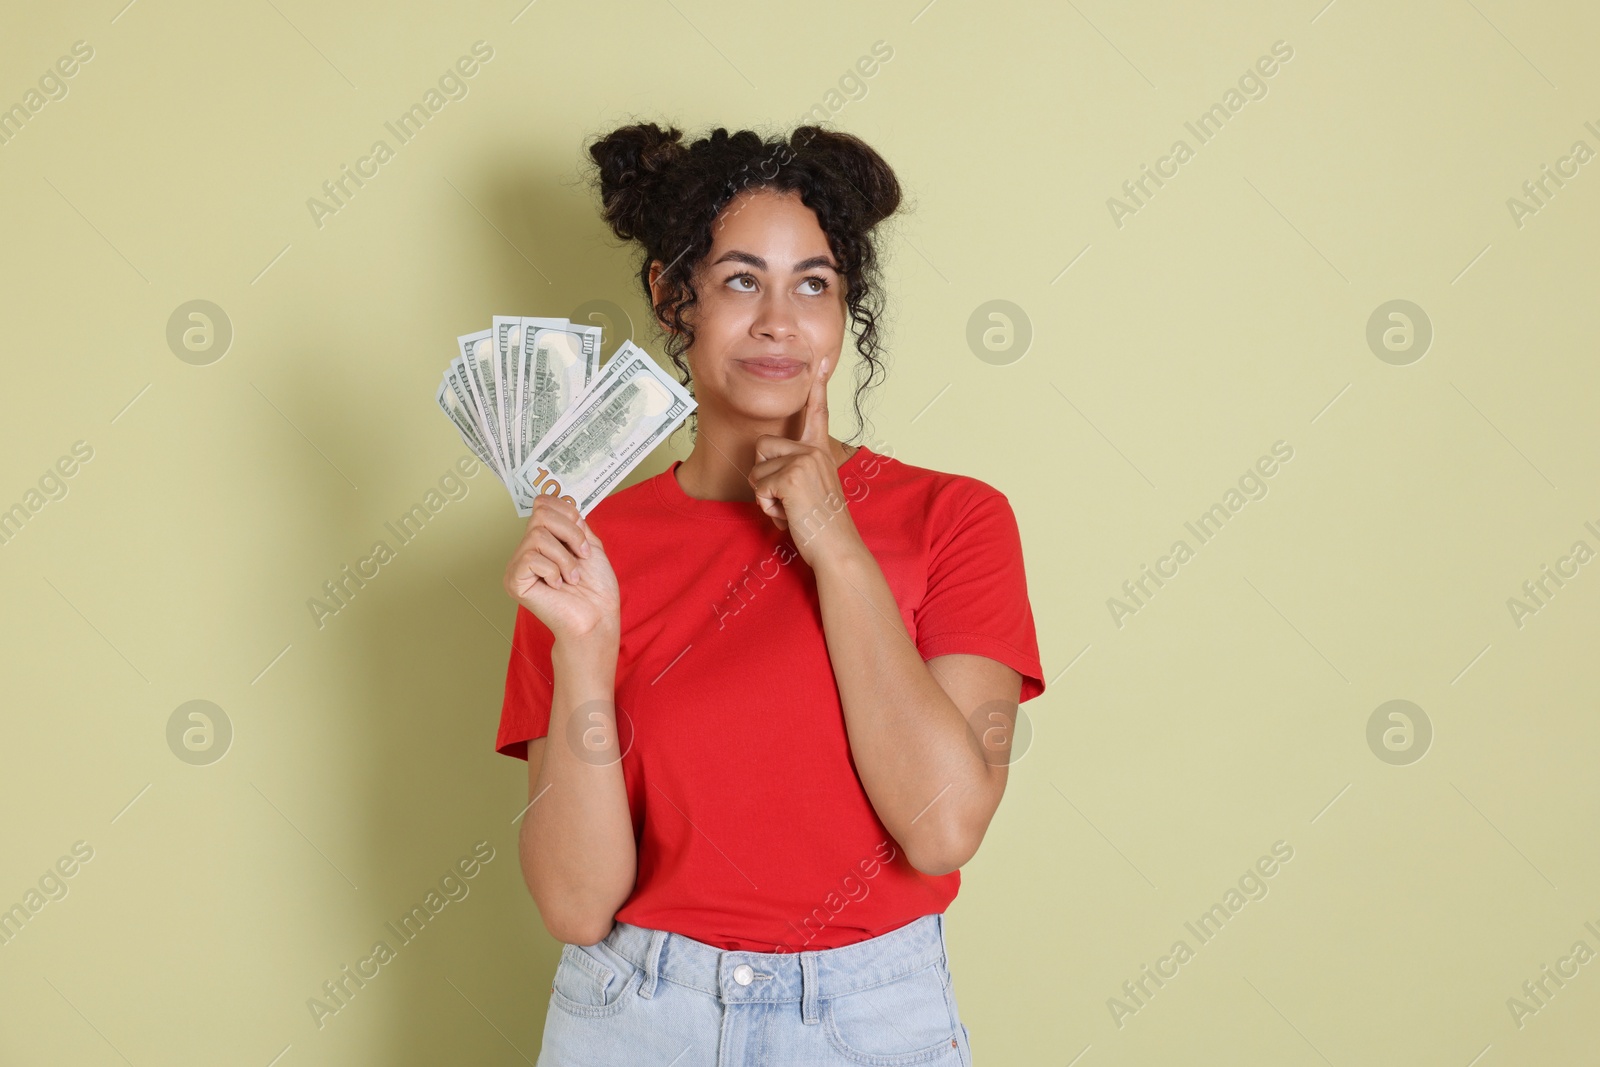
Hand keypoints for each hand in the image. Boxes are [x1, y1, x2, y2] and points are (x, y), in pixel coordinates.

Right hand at [503, 496, 619, 647]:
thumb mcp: (590, 545)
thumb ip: (574, 524)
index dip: (566, 512)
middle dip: (570, 533)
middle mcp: (526, 550)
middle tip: (582, 557)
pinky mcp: (514, 581)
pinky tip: (557, 586)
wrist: (597, 617)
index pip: (542, 504)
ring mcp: (517, 566)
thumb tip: (562, 504)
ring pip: (537, 535)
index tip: (583, 537)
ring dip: (565, 557)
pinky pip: (531, 558)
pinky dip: (553, 570)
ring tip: (572, 577)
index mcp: (543, 541)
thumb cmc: (596, 588)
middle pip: (540, 513)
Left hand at [748, 356, 864, 570]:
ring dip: (765, 495)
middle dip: (764, 477)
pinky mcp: (792, 476)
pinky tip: (790, 516)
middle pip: (762, 446)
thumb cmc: (821, 527)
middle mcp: (814, 451)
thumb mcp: (811, 492)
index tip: (821, 360)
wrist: (837, 550)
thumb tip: (768, 477)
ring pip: (757, 470)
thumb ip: (795, 474)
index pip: (817, 414)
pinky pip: (760, 488)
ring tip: (791, 509)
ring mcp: (804, 461)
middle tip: (788, 500)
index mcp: (820, 452)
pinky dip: (768, 508)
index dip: (817, 387)